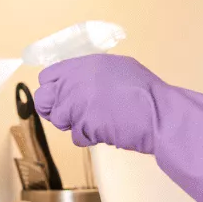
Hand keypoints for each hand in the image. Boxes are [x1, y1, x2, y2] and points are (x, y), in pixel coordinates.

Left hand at [35, 54, 168, 153]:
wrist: (158, 114)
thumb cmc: (146, 92)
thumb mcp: (118, 68)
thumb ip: (93, 73)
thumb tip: (80, 82)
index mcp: (83, 64)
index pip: (47, 77)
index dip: (54, 90)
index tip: (62, 98)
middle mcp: (75, 82)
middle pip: (43, 99)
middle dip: (55, 109)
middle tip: (72, 115)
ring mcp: (77, 104)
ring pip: (59, 120)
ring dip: (76, 124)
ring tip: (99, 121)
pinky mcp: (83, 125)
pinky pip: (77, 136)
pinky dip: (90, 137)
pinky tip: (108, 130)